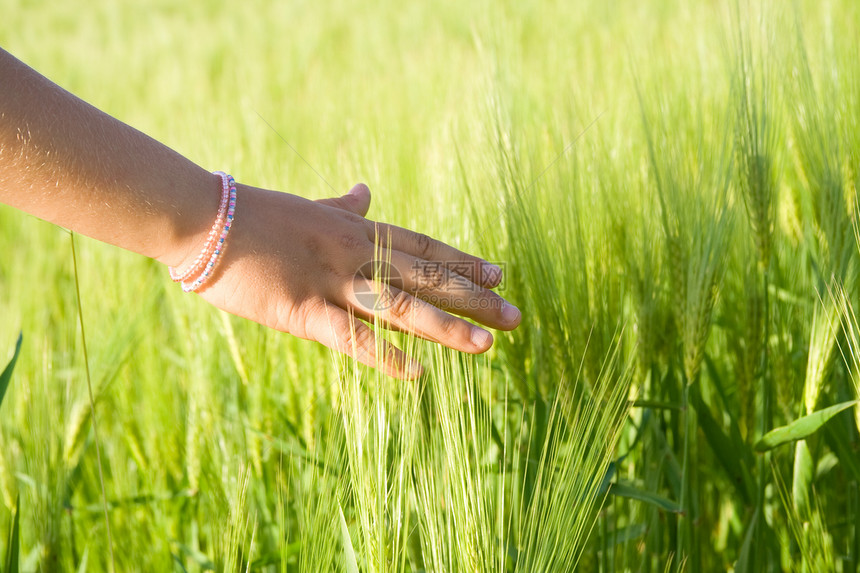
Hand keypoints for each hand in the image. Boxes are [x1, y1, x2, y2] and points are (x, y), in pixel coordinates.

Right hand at [193, 182, 520, 378]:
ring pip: (401, 305)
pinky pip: (351, 336)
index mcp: (357, 231)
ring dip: (446, 326)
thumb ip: (343, 205)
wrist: (205, 219)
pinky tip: (417, 371)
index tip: (500, 275)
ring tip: (486, 345)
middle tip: (515, 317)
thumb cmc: (255, 214)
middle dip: (473, 298)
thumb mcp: (309, 207)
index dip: (464, 262)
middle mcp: (356, 253)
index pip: (424, 248)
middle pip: (427, 277)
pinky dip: (385, 354)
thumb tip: (365, 188)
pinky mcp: (302, 309)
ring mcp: (332, 281)